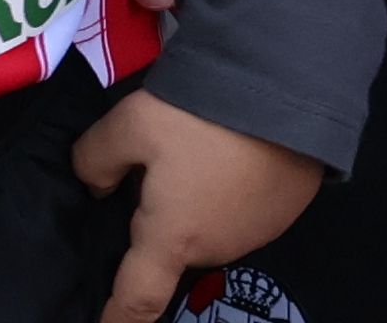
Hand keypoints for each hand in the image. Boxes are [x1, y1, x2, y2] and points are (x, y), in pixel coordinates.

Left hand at [75, 84, 322, 322]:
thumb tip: (96, 185)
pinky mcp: (287, 210)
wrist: (290, 87)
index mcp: (173, 239)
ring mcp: (257, 232)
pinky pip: (246, 210)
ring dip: (200, 204)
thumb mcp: (133, 122)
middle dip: (161, 222)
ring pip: (210, 227)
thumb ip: (97, 158)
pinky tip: (237, 149)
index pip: (136, 301)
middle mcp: (215, 249)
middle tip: (160, 166)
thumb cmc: (204, 114)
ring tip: (204, 149)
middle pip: (174, 248)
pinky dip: (234, 190)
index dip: (117, 320)